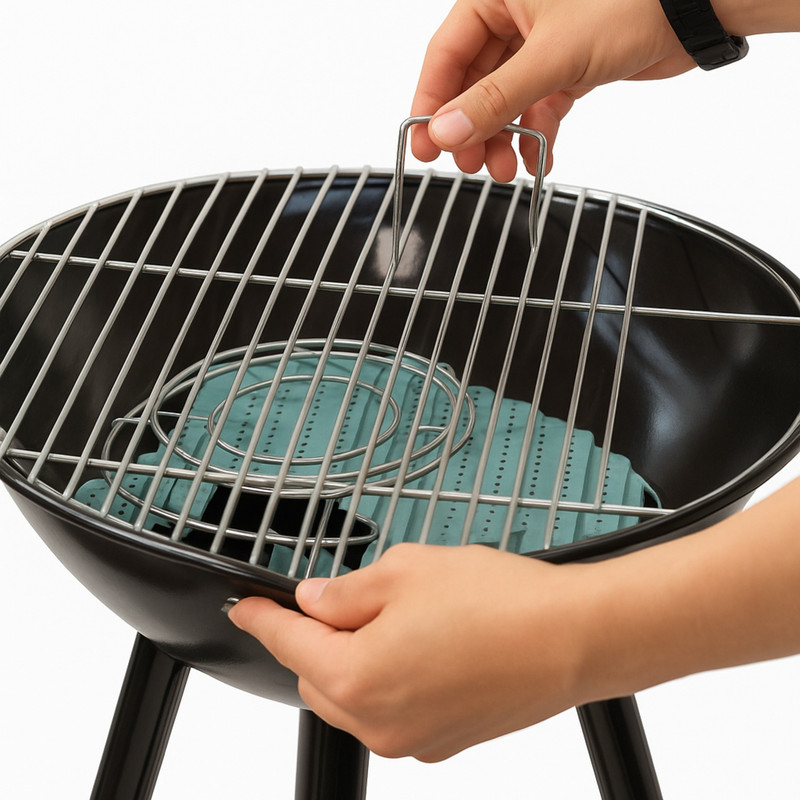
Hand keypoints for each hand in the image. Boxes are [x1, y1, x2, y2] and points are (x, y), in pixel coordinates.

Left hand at [228, 543, 593, 760]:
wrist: (573, 637)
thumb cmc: (499, 602)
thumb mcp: (405, 570)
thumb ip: (346, 591)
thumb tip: (316, 600)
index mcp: (358, 676)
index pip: (288, 642)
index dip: (262, 617)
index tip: (247, 606)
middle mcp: (380, 721)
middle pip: (316, 677)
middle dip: (314, 638)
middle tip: (336, 600)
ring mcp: (413, 739)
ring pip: (352, 699)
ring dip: (352, 662)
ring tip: (390, 618)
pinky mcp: (443, 742)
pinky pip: (390, 713)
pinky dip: (386, 682)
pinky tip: (417, 646)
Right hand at [410, 0, 695, 180]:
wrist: (695, 9)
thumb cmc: (631, 1)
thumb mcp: (551, 56)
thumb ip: (495, 99)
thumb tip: (446, 130)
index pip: (445, 55)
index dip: (432, 104)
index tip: (425, 145)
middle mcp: (516, 15)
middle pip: (474, 83)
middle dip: (473, 129)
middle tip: (469, 163)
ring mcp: (543, 42)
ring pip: (506, 100)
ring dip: (503, 139)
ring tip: (505, 169)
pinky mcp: (568, 64)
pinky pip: (538, 106)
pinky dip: (536, 136)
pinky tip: (538, 159)